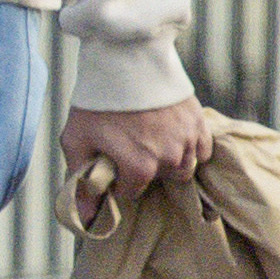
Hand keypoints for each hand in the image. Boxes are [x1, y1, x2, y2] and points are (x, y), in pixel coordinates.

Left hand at [60, 98, 211, 222]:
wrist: (123, 60)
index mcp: (139, 169)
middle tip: (131, 146)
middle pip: (160, 180)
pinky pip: (202, 149)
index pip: (131, 192)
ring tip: (152, 140)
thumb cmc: (96, 102)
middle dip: (145, 170)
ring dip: (169, 161)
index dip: (118, 178)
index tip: (112, 159)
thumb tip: (86, 217)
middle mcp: (168, 159)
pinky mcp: (198, 122)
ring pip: (184, 168)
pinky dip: (191, 148)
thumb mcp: (77, 140)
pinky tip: (173, 136)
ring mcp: (186, 141)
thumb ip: (81, 181)